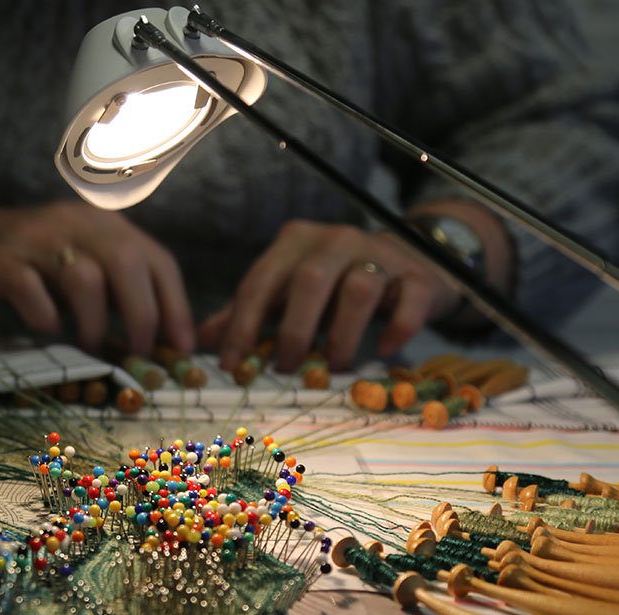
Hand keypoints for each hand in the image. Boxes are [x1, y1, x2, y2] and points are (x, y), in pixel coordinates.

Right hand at [0, 193, 193, 355]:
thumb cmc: (21, 263)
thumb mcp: (75, 264)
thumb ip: (114, 290)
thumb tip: (157, 339)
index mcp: (100, 223)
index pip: (156, 258)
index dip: (176, 305)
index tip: (182, 347)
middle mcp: (73, 223)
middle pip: (128, 264)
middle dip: (143, 316)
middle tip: (141, 354)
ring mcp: (34, 240)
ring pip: (85, 278)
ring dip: (96, 324)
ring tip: (92, 347)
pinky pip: (31, 290)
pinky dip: (45, 317)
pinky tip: (46, 329)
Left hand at [198, 219, 461, 372]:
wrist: (410, 262)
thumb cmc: (336, 285)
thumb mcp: (288, 292)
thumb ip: (248, 312)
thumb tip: (201, 341)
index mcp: (296, 242)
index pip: (261, 282)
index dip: (243, 325)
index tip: (231, 366)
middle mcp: (336, 240)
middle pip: (308, 281)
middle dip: (294, 330)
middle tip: (287, 369)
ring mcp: (380, 255)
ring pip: (358, 290)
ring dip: (342, 334)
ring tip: (334, 365)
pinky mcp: (418, 276)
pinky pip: (409, 300)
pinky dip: (397, 328)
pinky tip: (387, 352)